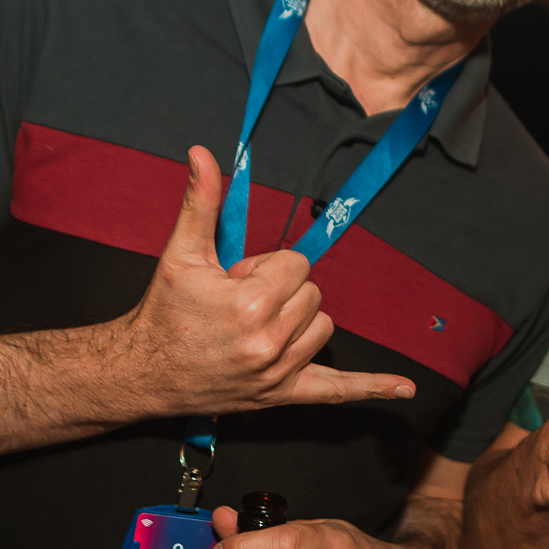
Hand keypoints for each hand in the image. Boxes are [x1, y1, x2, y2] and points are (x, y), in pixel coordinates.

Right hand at [118, 147, 413, 415]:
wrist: (143, 371)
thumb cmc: (164, 312)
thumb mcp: (181, 254)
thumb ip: (201, 202)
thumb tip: (204, 153)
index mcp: (251, 304)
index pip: (296, 264)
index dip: (266, 267)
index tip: (236, 280)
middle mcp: (269, 341)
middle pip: (313, 293)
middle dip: (280, 291)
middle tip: (236, 305)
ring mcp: (278, 373)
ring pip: (323, 327)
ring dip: (298, 321)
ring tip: (253, 327)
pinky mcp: (281, 395)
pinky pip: (335, 391)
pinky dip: (369, 388)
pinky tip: (405, 387)